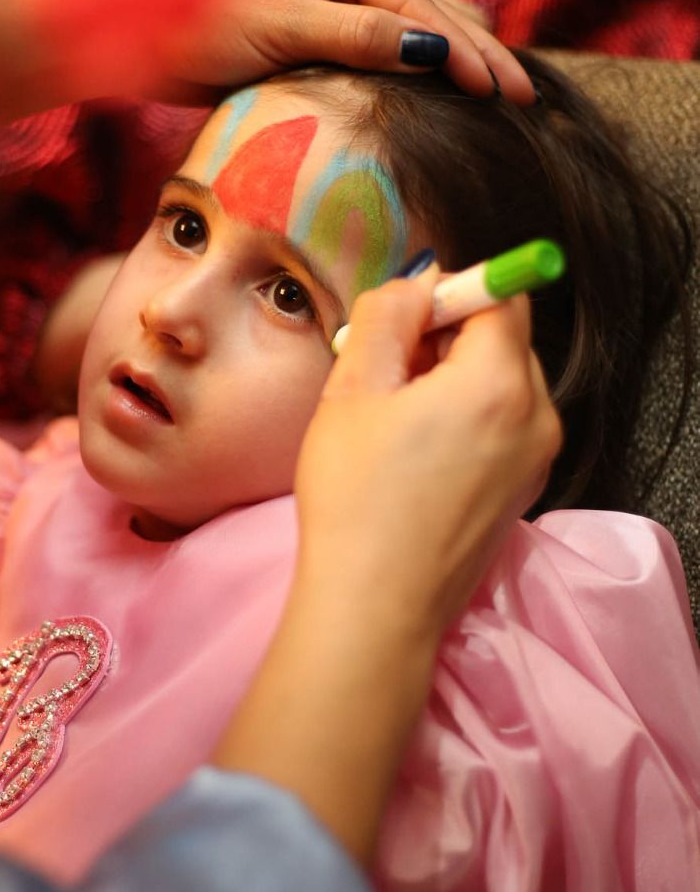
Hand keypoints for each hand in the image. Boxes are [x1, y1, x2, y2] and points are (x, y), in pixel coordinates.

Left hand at [173, 0, 533, 103]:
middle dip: (478, 52)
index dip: (464, 52)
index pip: (418, 7)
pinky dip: (417, 63)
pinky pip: (382, 44)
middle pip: (428, 11)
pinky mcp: (314, 32)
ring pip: (412, 24)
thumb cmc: (197, 21)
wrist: (131, 32)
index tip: (500, 90)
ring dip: (455, 55)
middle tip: (523, 97)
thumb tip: (430, 49)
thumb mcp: (281, 28)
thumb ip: (357, 38)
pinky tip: (439, 84)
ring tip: (500, 88)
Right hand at [294, 270, 560, 636]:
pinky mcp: (525, 490)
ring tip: (397, 417)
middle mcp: (537, 416)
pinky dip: (469, 418)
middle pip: (506, 339)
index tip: (402, 319)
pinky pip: (506, 425)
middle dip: (450, 336)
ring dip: (456, 377)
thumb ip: (389, 317)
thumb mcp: (353, 390)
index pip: (500, 296)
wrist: (375, 607)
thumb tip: (419, 284)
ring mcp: (538, 459)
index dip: (449, 292)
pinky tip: (418, 452)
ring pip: (505, 382)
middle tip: (387, 368)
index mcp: (498, 383)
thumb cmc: (356, 499)